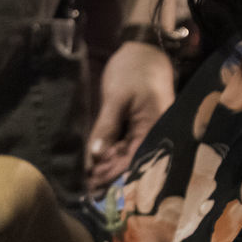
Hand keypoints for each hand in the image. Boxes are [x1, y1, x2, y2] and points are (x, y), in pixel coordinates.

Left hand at [86, 41, 175, 191]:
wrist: (142, 50)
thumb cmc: (133, 70)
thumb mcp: (117, 98)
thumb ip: (107, 126)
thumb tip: (96, 155)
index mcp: (156, 127)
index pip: (135, 159)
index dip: (114, 174)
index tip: (93, 186)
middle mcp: (154, 132)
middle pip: (132, 162)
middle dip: (109, 176)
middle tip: (85, 190)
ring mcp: (145, 130)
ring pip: (126, 155)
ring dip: (107, 168)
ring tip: (85, 182)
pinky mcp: (135, 126)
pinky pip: (123, 145)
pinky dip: (109, 155)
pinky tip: (93, 164)